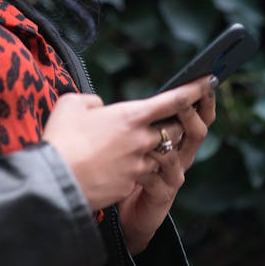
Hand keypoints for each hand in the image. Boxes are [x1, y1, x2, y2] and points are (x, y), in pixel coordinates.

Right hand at [43, 77, 215, 236]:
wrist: (56, 181)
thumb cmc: (61, 139)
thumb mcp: (71, 104)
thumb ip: (92, 101)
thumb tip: (100, 107)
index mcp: (131, 116)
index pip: (173, 100)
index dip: (194, 89)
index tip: (208, 81)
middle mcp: (141, 140)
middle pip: (174, 130)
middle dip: (174, 125)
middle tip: (168, 120)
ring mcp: (139, 165)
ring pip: (161, 155)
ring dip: (154, 150)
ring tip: (134, 148)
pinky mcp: (131, 185)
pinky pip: (144, 175)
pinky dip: (138, 170)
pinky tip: (117, 168)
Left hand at [117, 81, 214, 253]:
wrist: (125, 213)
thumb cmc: (125, 171)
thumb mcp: (128, 142)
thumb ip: (122, 121)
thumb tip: (97, 101)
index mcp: (176, 139)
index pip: (196, 114)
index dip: (202, 97)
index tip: (206, 79)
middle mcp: (180, 155)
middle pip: (198, 130)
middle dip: (191, 113)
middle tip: (182, 100)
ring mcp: (173, 175)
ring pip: (179, 152)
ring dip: (169, 138)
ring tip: (155, 128)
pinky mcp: (163, 192)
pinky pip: (160, 175)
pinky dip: (148, 166)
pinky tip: (136, 161)